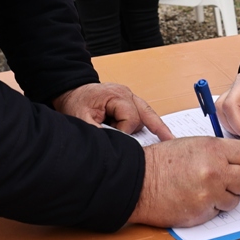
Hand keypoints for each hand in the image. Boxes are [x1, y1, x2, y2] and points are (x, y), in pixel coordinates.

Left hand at [53, 82, 172, 140]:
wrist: (72, 93)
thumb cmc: (76, 104)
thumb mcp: (82, 120)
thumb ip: (98, 132)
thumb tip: (116, 145)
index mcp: (116, 95)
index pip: (130, 118)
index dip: (124, 132)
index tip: (113, 138)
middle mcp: (127, 94)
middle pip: (146, 115)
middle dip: (148, 131)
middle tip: (167, 142)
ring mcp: (131, 97)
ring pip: (149, 116)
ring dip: (150, 128)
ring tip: (164, 140)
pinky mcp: (131, 103)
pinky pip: (145, 115)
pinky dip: (152, 125)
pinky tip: (164, 135)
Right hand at [130, 137, 239, 226]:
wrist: (138, 181)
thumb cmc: (160, 162)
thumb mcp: (192, 145)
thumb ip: (217, 152)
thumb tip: (236, 161)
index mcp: (213, 149)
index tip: (235, 166)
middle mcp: (215, 171)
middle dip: (237, 182)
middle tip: (224, 182)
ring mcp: (210, 194)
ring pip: (235, 199)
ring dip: (224, 198)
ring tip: (205, 191)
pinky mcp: (202, 213)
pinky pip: (219, 212)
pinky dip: (211, 209)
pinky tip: (195, 200)